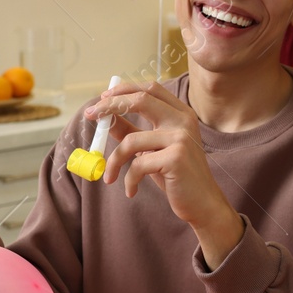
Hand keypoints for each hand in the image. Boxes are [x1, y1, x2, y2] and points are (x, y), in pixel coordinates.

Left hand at [91, 81, 241, 262]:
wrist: (202, 203)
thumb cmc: (176, 175)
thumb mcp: (152, 150)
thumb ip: (132, 132)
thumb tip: (106, 118)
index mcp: (181, 113)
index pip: (151, 88)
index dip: (124, 89)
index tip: (102, 98)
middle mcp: (184, 120)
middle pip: (140, 100)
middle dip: (110, 105)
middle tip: (90, 115)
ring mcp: (181, 138)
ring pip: (131, 141)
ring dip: (113, 161)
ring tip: (109, 176)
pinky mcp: (176, 158)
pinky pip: (137, 165)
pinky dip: (128, 180)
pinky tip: (131, 190)